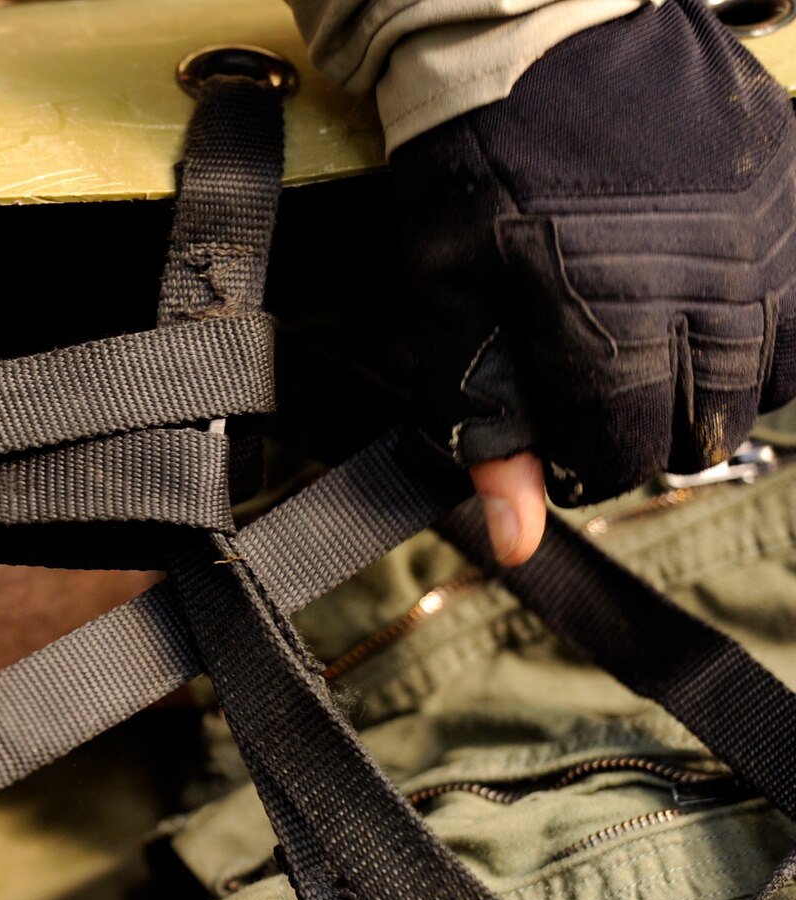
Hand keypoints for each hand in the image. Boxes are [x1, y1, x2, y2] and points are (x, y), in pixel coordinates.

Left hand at [392, 0, 795, 562]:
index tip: (555, 436)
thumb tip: (520, 538)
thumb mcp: (447, 305)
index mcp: (612, 317)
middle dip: (646, 430)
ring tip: (656, 351)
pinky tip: (715, 314)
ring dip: (714, 385)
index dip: (580, 463)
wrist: (533, 35)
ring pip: (774, 377)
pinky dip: (772, 332)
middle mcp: (710, 285)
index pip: (625, 454)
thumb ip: (486, 424)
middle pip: (703, 426)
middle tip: (598, 391)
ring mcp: (769, 238)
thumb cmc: (475, 172)